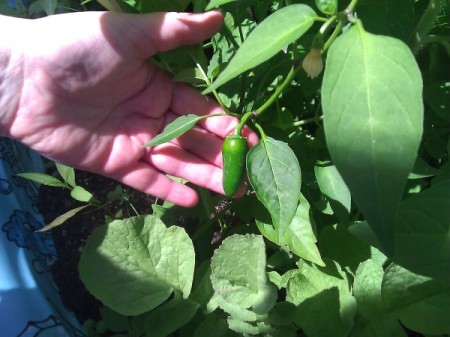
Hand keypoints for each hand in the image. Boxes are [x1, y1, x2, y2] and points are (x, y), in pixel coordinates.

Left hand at [3, 11, 257, 206]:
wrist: (21, 78)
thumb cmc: (76, 49)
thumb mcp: (129, 36)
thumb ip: (174, 32)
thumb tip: (219, 18)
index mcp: (158, 87)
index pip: (200, 110)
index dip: (225, 125)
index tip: (250, 138)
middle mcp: (150, 117)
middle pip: (193, 141)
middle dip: (220, 156)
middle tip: (248, 173)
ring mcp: (133, 142)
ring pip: (175, 163)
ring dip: (203, 176)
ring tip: (232, 191)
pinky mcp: (114, 164)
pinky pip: (146, 181)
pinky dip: (168, 190)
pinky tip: (194, 201)